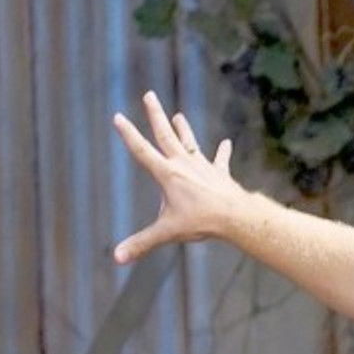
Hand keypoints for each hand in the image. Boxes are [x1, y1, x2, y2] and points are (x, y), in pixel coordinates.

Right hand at [111, 91, 245, 263]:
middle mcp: (184, 165)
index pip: (142, 151)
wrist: (236, 217)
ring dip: (183, 130)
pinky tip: (226, 143)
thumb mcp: (167, 233)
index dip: (128, 134)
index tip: (118, 116)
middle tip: (149, 95)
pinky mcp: (220, 174)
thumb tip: (117, 258)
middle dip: (155, 115)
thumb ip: (141, 244)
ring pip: (190, 143)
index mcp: (167, 174)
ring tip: (178, 115)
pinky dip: (222, 153)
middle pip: (166, 135)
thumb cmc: (201, 222)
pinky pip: (220, 161)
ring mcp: (203, 167)